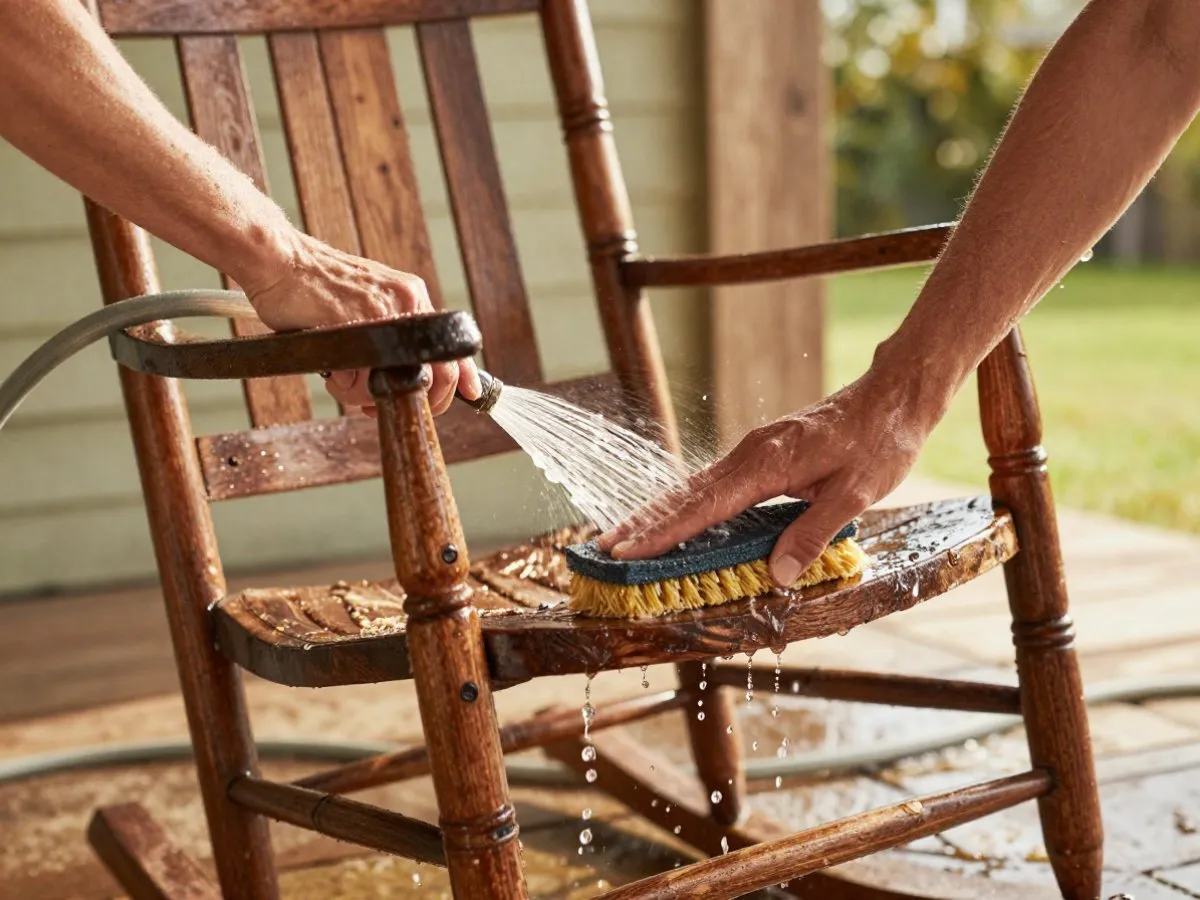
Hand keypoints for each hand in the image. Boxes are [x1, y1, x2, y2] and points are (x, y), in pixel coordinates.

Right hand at [240, 230, 480, 415]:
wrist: (278, 259)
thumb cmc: (315, 288)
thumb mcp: (368, 304)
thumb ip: (391, 333)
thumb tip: (407, 373)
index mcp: (411, 297)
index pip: (451, 344)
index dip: (464, 377)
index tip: (473, 395)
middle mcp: (405, 302)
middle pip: (435, 374)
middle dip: (412, 401)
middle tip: (378, 404)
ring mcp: (381, 312)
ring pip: (392, 383)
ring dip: (363, 394)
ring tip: (342, 378)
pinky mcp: (353, 324)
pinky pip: (359, 377)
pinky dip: (344, 384)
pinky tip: (331, 369)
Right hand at [596, 366, 942, 586]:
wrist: (894, 394)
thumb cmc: (880, 440)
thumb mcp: (856, 494)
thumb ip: (813, 534)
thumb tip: (777, 576)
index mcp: (767, 464)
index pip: (703, 508)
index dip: (662, 534)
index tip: (626, 553)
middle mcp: (749, 455)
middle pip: (683, 495)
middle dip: (641, 525)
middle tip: (601, 549)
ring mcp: (752, 452)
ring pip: (692, 488)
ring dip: (655, 514)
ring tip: (621, 537)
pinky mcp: (761, 454)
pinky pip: (711, 484)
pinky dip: (683, 504)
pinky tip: (671, 519)